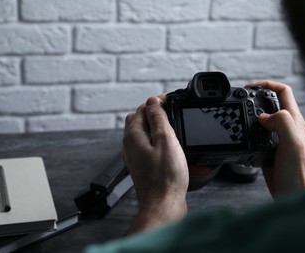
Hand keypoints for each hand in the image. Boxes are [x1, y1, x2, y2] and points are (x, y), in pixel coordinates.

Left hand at [122, 96, 188, 233]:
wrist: (163, 204)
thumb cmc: (166, 177)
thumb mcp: (166, 140)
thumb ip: (158, 118)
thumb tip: (153, 101)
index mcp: (133, 135)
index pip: (143, 107)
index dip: (158, 101)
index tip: (171, 100)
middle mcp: (130, 144)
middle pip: (140, 118)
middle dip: (156, 112)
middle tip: (173, 112)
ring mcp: (134, 155)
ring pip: (144, 132)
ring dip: (158, 127)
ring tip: (175, 129)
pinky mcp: (141, 164)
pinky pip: (148, 146)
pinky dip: (159, 141)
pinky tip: (172, 147)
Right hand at [245, 81, 304, 196]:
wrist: (294, 194)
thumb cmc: (299, 173)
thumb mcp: (293, 142)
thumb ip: (282, 122)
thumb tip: (263, 116)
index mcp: (294, 121)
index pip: (283, 91)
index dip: (266, 84)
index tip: (250, 87)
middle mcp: (286, 127)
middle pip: (270, 103)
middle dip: (254, 98)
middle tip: (240, 100)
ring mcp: (276, 139)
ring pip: (261, 120)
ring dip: (248, 116)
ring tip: (237, 117)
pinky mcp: (267, 151)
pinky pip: (255, 137)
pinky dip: (245, 134)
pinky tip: (240, 139)